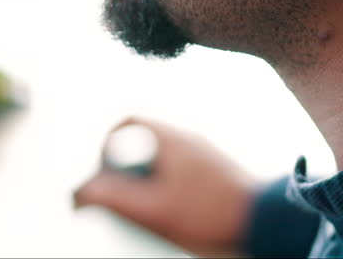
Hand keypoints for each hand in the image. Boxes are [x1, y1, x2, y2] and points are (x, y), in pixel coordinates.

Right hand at [73, 117, 256, 257]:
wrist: (264, 220)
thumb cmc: (210, 214)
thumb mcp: (154, 211)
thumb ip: (114, 199)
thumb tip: (79, 193)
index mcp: (171, 138)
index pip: (127, 121)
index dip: (107, 144)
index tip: (102, 172)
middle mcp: (189, 137)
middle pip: (142, 138)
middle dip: (125, 164)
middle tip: (121, 193)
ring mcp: (204, 151)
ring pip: (162, 153)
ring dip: (146, 174)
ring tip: (145, 204)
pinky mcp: (216, 167)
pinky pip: (180, 165)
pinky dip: (167, 180)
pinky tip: (171, 207)